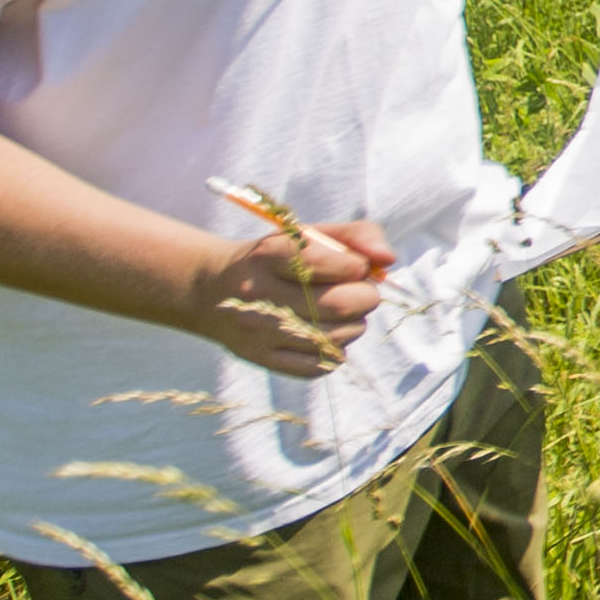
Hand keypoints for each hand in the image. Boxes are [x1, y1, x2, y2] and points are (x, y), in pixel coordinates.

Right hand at [179, 218, 395, 375]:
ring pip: (336, 338)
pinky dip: (335, 350)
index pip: (330, 264)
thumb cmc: (278, 258)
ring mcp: (257, 330)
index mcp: (270, 254)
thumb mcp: (309, 234)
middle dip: (365, 298)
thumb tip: (388, 259)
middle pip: (339, 306)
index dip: (357, 266)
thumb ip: (358, 236)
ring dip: (354, 325)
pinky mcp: (260, 358)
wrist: (211, 289)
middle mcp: (259, 293)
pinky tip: (325, 333)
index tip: (355, 266)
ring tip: (342, 312)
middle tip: (360, 293)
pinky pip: (320, 365)